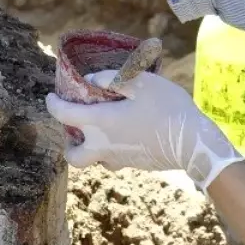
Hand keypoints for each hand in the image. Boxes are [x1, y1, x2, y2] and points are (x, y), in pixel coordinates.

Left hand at [45, 70, 244, 191]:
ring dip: (91, 148)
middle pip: (72, 156)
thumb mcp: (141, 82)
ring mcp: (119, 159)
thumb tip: (92, 80)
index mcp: (99, 123)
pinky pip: (114, 160)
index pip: (63, 115)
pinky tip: (126, 135)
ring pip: (94, 160)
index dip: (53, 104)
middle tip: (77, 127)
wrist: (193, 144)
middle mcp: (103, 146)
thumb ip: (113, 78)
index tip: (52, 97)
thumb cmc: (167, 109)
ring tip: (103, 130)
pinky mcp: (135, 166)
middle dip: (68, 144)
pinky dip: (112, 150)